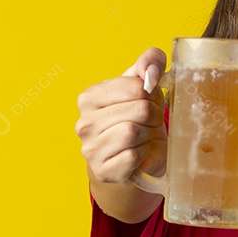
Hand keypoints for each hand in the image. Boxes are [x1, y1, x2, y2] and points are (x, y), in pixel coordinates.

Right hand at [75, 47, 167, 185]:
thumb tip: (150, 66)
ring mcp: (90, 149)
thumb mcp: (144, 88)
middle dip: (154, 116)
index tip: (149, 102)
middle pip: (139, 109)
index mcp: (89, 97)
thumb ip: (149, 65)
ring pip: (133, 132)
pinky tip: (139, 154)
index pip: (135, 86)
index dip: (151, 95)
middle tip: (151, 122)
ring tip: (144, 137)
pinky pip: (133, 156)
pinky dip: (143, 154)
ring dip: (148, 135)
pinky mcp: (103, 171)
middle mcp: (84, 123)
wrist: (136, 159)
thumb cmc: (139, 119)